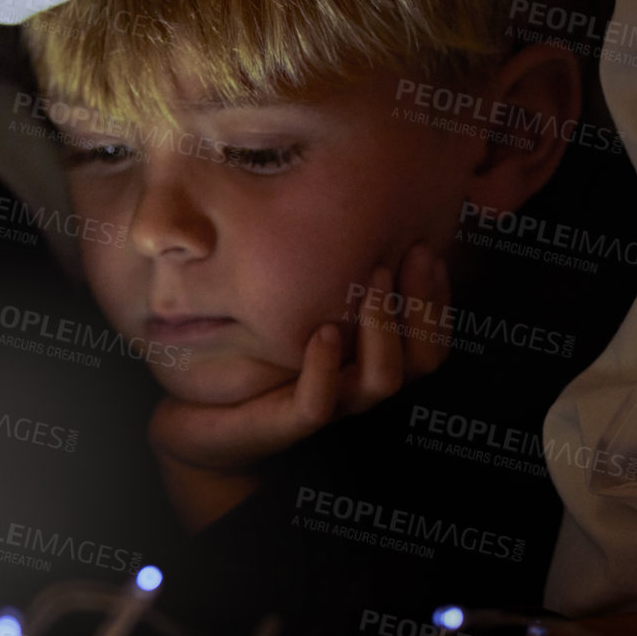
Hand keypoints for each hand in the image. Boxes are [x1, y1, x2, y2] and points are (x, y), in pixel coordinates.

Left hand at [149, 242, 451, 530]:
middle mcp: (357, 385)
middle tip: (413, 253)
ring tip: (373, 281)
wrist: (198, 414)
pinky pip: (317, 404)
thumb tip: (348, 212)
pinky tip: (322, 332)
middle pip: (423, 359)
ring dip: (383, 327)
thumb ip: (323, 278)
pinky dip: (325, 368)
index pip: (430, 337)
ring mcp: (327, 405)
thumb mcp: (291, 308)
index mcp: (369, 360)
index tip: (427, 247)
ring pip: (382, 381)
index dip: (438, 297)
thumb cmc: (250, 355)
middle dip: (424, 304)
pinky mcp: (283, 422)